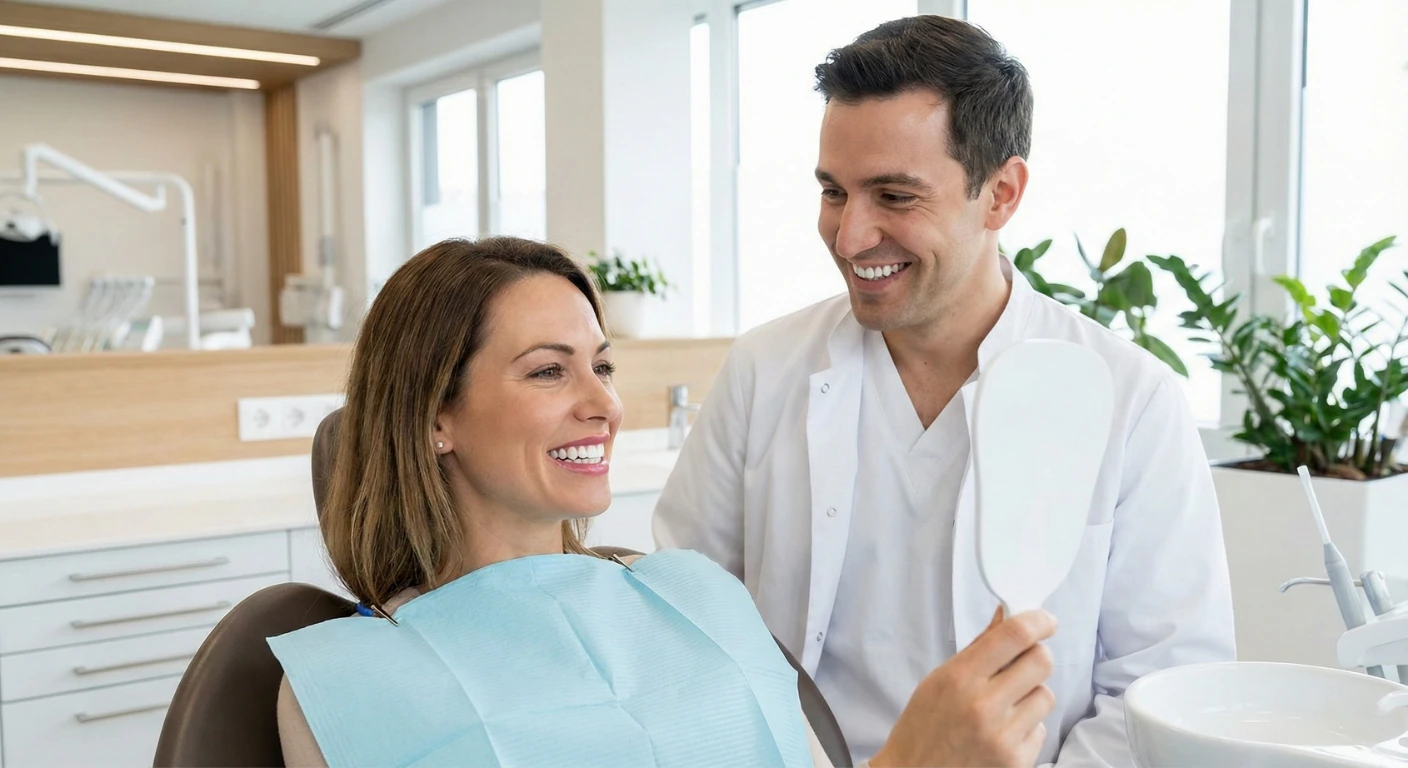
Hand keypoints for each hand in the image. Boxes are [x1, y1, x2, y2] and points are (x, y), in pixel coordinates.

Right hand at [869, 607, 1057, 767]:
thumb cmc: (923, 726)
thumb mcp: (939, 680)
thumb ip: (978, 648)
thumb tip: (1007, 616)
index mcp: (959, 679)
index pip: (1014, 636)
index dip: (1038, 621)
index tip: (1045, 620)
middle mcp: (984, 707)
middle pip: (1041, 661)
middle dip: (1035, 656)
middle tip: (1021, 664)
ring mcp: (1003, 738)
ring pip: (1045, 696)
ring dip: (1030, 695)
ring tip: (1004, 707)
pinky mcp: (1017, 763)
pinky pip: (1041, 730)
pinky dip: (1026, 728)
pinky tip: (1001, 734)